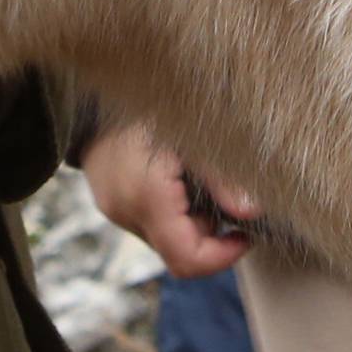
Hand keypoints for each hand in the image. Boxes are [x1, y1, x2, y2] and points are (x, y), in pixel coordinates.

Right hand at [81, 124, 259, 277]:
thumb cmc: (151, 107)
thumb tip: (253, 213)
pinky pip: (150, 222)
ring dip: (189, 221)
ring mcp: (115, 210)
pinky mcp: (111, 203)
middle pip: (178, 252)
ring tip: (196, 179)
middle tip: (223, 195)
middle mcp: (126, 212)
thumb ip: (222, 179)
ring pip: (165, 238)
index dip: (223, 256)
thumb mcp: (194, 137)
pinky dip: (171, 211)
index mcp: (147, 197)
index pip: (187, 259)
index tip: (245, 235)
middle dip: (208, 233)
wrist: (97, 92)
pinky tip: (176, 178)